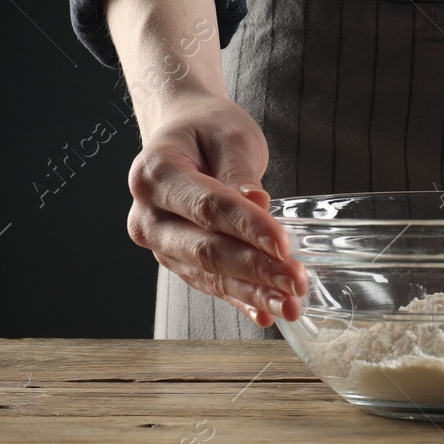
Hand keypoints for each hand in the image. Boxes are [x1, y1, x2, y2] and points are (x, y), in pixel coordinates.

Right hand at [124, 91, 305, 327]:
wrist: (181, 137)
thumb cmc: (206, 130)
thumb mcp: (230, 134)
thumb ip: (240, 170)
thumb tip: (257, 202)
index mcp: (154, 173)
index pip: (207, 206)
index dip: (247, 228)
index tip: (284, 245)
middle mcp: (147, 214)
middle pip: (205, 248)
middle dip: (254, 269)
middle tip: (296, 283)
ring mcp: (159, 242)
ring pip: (208, 273)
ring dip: (252, 292)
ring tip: (290, 305)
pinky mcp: (175, 260)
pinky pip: (208, 284)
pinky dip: (239, 300)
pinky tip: (267, 313)